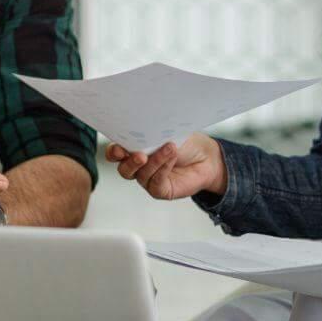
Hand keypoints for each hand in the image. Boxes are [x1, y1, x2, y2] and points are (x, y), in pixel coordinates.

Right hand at [105, 132, 226, 200]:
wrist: (207, 157)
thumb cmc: (186, 143)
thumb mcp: (166, 132)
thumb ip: (150, 134)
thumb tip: (141, 130)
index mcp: (135, 149)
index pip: (116, 153)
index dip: (114, 152)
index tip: (119, 149)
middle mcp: (139, 166)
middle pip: (124, 169)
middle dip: (130, 162)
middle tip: (140, 155)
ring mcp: (148, 179)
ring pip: (141, 175)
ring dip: (155, 161)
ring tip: (169, 148)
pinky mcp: (160, 190)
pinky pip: (155, 181)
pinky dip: (163, 168)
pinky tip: (172, 158)